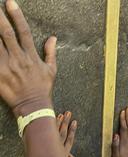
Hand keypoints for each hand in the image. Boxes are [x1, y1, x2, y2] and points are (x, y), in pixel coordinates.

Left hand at [0, 0, 56, 116]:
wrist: (33, 106)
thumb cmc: (42, 88)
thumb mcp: (51, 70)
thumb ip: (51, 52)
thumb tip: (53, 38)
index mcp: (31, 56)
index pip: (24, 32)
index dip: (17, 16)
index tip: (10, 3)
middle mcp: (18, 58)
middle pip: (6, 33)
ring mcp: (7, 66)